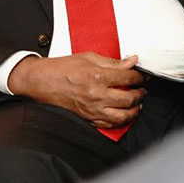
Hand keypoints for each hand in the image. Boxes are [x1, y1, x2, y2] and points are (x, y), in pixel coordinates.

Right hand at [7, 53, 145, 128]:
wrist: (41, 82)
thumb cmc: (61, 69)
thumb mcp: (88, 57)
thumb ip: (112, 62)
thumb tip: (130, 62)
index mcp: (98, 76)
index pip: (128, 78)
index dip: (139, 77)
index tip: (141, 77)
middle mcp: (97, 95)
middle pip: (130, 99)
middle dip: (140, 94)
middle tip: (142, 89)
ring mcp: (92, 109)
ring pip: (123, 116)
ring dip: (134, 110)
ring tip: (137, 104)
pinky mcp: (88, 118)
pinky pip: (110, 124)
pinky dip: (120, 121)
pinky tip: (123, 114)